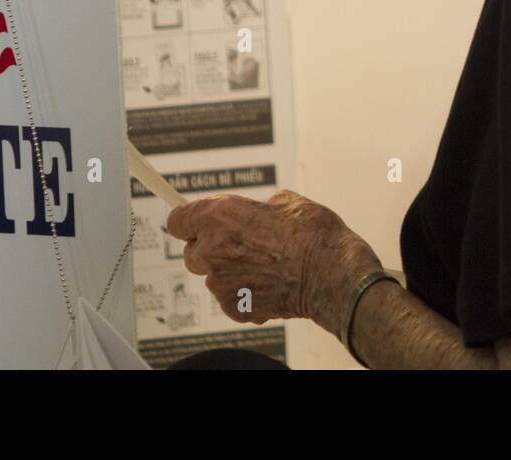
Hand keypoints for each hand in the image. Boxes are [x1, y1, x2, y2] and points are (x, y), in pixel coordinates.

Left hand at [165, 190, 382, 331]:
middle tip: (241, 245)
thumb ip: (261, 207)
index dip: (189, 222)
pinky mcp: (234, 308)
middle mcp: (213, 249)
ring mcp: (221, 283)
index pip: (177, 220)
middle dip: (211, 249)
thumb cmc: (314, 236)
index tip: (196, 223)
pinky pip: (230, 298)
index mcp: (220, 215)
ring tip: (266, 266)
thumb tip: (260, 211)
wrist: (332, 275)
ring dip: (230, 272)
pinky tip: (270, 284)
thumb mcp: (288, 202)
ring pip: (213, 277)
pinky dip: (245, 293)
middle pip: (192, 252)